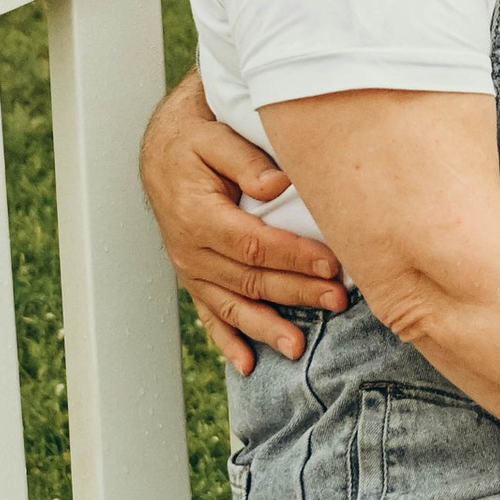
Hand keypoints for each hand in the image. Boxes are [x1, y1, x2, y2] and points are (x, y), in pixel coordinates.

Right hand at [137, 69, 346, 370]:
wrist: (162, 151)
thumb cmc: (194, 140)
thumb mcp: (214, 135)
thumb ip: (243, 159)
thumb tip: (277, 184)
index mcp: (198, 215)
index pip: (253, 243)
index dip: (294, 256)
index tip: (331, 263)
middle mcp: (191, 248)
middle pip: (249, 279)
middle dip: (296, 292)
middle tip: (337, 300)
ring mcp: (191, 269)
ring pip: (232, 305)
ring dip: (266, 327)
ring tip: (297, 347)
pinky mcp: (194, 278)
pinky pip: (209, 315)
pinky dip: (227, 342)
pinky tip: (246, 364)